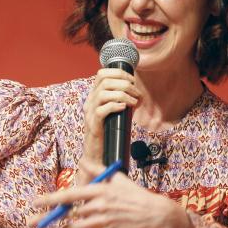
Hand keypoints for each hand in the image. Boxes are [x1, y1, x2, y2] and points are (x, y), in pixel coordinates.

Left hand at [28, 160, 196, 227]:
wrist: (154, 214)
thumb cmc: (134, 194)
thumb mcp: (117, 177)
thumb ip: (97, 169)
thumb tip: (82, 161)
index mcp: (99, 190)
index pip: (69, 195)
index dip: (50, 199)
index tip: (35, 201)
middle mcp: (99, 207)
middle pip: (67, 215)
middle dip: (47, 219)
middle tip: (31, 221)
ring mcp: (103, 222)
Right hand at [78, 68, 139, 184]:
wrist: (97, 154)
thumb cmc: (108, 133)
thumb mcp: (116, 113)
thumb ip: (123, 102)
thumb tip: (138, 95)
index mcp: (94, 96)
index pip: (101, 74)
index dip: (118, 73)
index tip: (132, 80)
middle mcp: (90, 102)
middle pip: (104, 81)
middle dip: (124, 83)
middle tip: (136, 93)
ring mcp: (90, 113)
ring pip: (102, 93)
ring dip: (122, 95)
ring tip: (133, 102)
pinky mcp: (93, 125)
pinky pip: (101, 110)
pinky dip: (115, 106)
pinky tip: (124, 109)